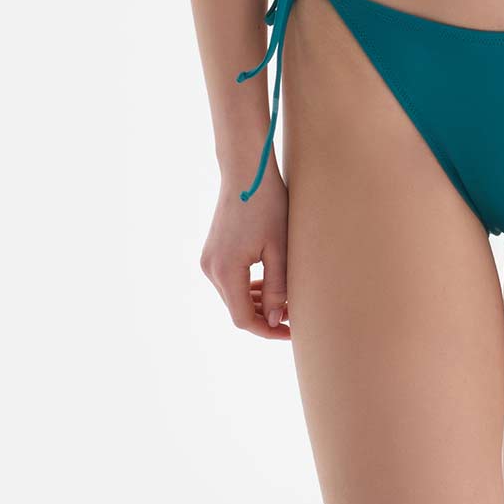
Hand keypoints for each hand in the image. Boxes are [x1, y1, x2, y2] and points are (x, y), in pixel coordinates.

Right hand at [199, 168, 291, 338]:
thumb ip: (278, 287)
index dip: (268, 330)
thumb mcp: (279, 248)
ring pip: (233, 296)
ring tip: (286, 301)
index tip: (292, 332)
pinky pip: (230, 280)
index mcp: (226, 271)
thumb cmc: (267, 205)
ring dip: (257, 303)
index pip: (244, 319)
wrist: (246, 171)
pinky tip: (269, 285)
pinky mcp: (213, 252)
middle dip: (265, 317)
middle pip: (237, 309)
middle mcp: (211, 269)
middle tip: (295, 317)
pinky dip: (248, 287)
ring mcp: (209, 260)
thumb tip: (277, 321)